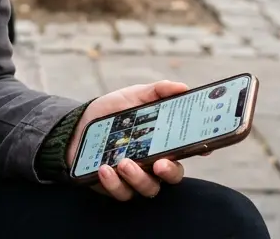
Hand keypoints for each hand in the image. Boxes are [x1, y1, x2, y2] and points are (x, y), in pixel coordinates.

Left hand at [67, 81, 193, 200]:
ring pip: (148, 188)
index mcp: (163, 142)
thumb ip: (157, 91)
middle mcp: (154, 163)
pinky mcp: (115, 187)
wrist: (77, 125)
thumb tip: (181, 87)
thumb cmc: (112, 112)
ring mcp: (136, 177)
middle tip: (160, 163)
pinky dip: (113, 183)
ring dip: (138, 178)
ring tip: (124, 163)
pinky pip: (121, 192)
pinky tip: (105, 169)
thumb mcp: (133, 97)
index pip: (187, 150)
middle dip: (170, 171)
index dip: (198, 150)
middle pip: (173, 175)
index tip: (201, 148)